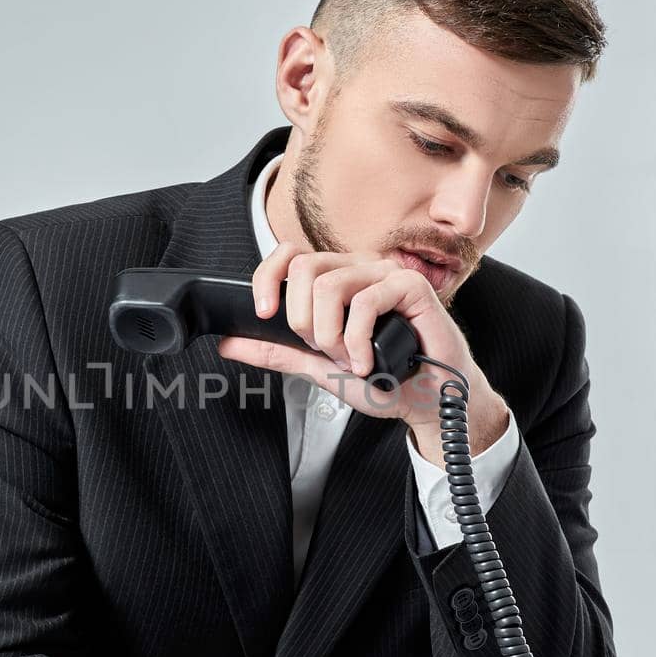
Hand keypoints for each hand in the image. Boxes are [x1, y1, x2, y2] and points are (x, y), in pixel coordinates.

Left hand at [215, 242, 509, 463]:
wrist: (426, 401)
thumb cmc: (384, 379)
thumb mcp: (317, 366)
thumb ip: (276, 351)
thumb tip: (229, 342)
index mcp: (336, 279)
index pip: (289, 255)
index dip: (267, 278)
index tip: (263, 314)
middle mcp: (359, 269)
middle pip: (304, 269)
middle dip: (304, 322)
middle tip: (326, 350)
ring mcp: (385, 274)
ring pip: (330, 286)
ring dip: (331, 335)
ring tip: (350, 359)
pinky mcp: (411, 286)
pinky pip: (366, 301)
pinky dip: (358, 340)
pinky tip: (367, 361)